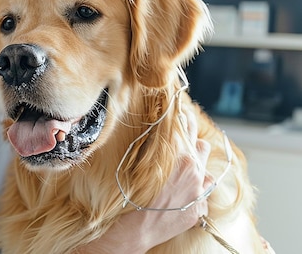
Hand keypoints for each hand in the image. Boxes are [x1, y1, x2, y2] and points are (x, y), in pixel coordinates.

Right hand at [78, 110, 210, 253]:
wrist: (136, 227)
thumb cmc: (132, 193)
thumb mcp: (142, 162)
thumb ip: (157, 145)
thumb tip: (162, 130)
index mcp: (181, 157)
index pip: (188, 129)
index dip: (186, 118)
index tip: (183, 113)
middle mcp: (194, 172)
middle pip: (202, 146)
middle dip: (193, 142)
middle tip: (184, 140)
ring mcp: (199, 192)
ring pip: (207, 170)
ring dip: (198, 167)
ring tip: (184, 169)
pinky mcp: (199, 209)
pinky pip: (203, 193)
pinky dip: (195, 190)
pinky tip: (182, 192)